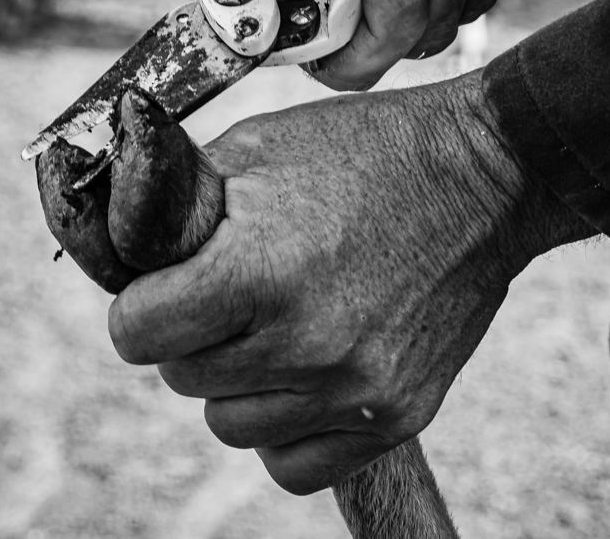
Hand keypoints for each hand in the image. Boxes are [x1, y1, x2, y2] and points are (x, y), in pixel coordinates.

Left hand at [108, 78, 589, 493]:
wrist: (485, 178)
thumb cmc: (368, 149)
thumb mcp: (263, 145)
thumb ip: (182, 204)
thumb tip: (124, 251)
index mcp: (260, 265)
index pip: (135, 332)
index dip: (141, 302)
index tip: (166, 284)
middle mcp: (306, 340)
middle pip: (181, 376)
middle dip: (192, 332)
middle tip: (233, 290)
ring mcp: (356, 388)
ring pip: (229, 424)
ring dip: (236, 379)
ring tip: (276, 322)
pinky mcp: (397, 414)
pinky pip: (290, 464)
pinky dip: (282, 426)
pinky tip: (302, 371)